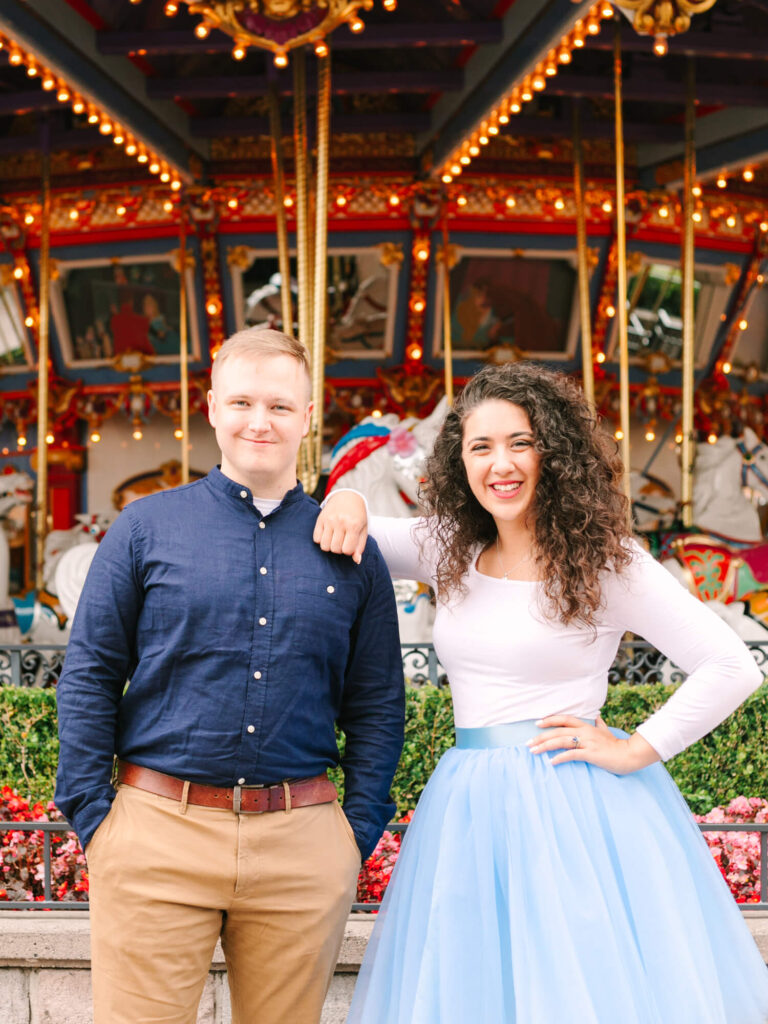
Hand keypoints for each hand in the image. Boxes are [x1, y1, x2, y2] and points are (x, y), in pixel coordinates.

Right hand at [313, 491, 367, 563]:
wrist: (348, 497)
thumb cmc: (358, 516)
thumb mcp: (363, 529)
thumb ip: (360, 546)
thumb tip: (356, 561)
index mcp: (353, 525)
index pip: (347, 550)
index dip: (348, 550)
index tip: (350, 544)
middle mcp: (340, 522)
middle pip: (335, 549)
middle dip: (339, 549)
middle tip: (342, 541)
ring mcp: (329, 520)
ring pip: (324, 546)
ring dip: (329, 546)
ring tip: (334, 539)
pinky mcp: (320, 519)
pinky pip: (316, 539)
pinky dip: (321, 540)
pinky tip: (327, 535)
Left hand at [526, 715, 659, 774]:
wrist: (629, 755)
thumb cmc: (617, 745)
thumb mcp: (607, 732)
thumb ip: (600, 725)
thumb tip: (597, 717)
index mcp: (586, 726)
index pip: (564, 719)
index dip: (550, 720)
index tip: (537, 724)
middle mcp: (585, 732)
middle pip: (558, 731)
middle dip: (541, 736)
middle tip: (528, 743)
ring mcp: (587, 742)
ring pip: (561, 741)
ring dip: (545, 746)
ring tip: (533, 751)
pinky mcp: (591, 754)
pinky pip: (572, 754)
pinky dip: (560, 757)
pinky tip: (551, 762)